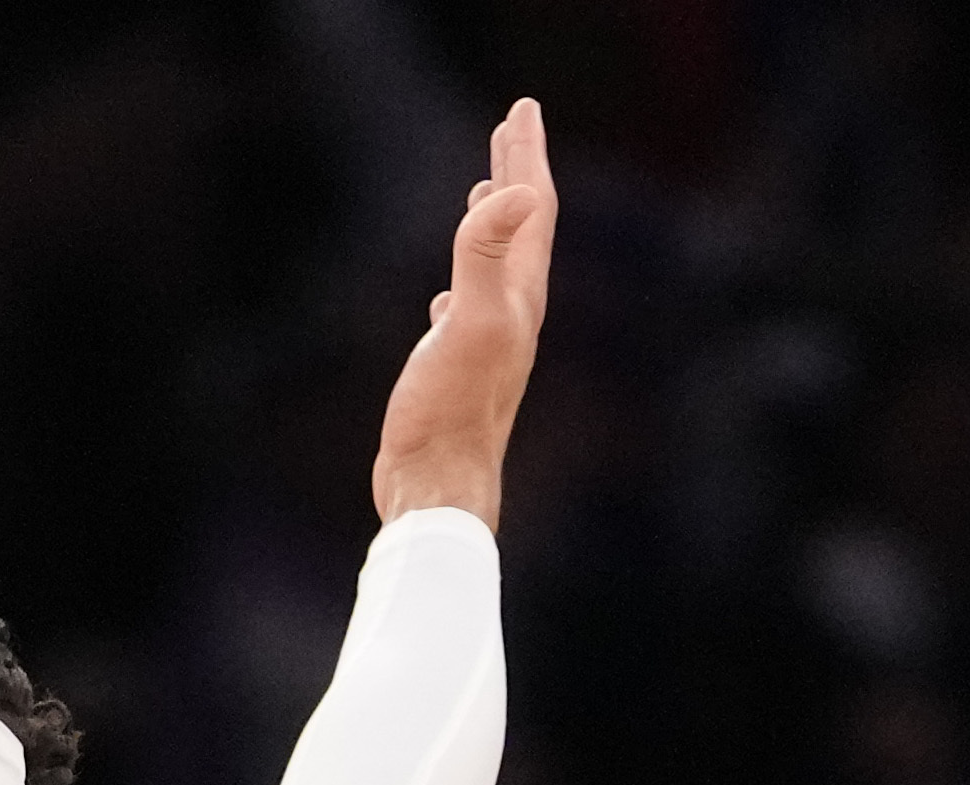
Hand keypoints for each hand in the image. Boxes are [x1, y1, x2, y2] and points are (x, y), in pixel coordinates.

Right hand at [372, 101, 555, 530]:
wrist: (437, 491)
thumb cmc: (451, 413)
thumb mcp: (471, 322)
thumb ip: (486, 255)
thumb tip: (514, 191)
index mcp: (521, 297)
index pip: (533, 209)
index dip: (527, 155)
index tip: (522, 107)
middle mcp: (513, 315)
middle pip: (522, 229)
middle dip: (516, 173)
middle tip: (511, 126)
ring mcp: (487, 344)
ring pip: (497, 266)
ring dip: (493, 222)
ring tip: (486, 189)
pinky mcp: (458, 372)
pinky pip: (466, 311)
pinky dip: (462, 282)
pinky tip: (445, 293)